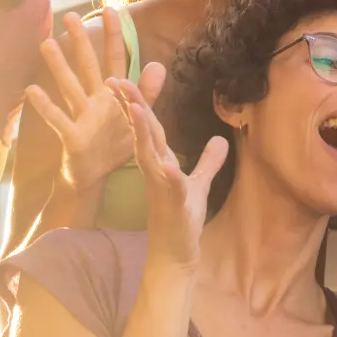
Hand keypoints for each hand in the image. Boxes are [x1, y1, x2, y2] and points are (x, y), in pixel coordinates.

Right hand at [25, 8, 137, 190]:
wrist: (96, 176)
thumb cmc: (115, 144)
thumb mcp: (137, 118)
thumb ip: (147, 93)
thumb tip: (158, 64)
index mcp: (113, 94)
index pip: (116, 58)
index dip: (114, 35)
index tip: (111, 9)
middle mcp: (95, 99)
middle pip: (88, 65)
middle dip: (80, 41)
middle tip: (70, 15)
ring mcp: (81, 116)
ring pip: (69, 86)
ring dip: (58, 66)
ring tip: (46, 44)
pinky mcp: (72, 136)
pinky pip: (58, 119)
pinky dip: (46, 106)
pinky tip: (31, 90)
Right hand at [111, 65, 227, 268]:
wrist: (176, 256)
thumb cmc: (182, 220)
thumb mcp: (199, 184)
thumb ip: (208, 162)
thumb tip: (220, 140)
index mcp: (160, 162)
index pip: (149, 127)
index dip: (138, 103)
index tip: (124, 80)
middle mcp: (156, 171)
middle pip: (144, 133)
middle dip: (133, 107)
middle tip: (116, 82)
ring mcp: (162, 188)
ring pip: (150, 155)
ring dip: (144, 133)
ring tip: (137, 110)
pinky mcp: (173, 206)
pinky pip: (171, 188)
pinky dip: (171, 176)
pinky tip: (170, 166)